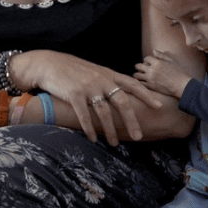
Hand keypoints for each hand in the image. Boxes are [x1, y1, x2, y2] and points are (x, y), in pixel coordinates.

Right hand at [16, 50, 161, 146]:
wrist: (49, 63)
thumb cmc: (72, 70)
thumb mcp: (94, 72)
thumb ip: (107, 81)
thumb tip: (120, 94)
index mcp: (108, 74)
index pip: (132, 84)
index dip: (146, 95)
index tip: (158, 105)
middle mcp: (101, 80)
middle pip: (122, 101)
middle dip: (132, 120)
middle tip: (138, 136)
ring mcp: (88, 87)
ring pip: (104, 112)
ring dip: (111, 130)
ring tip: (114, 143)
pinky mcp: (74, 94)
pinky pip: (84, 115)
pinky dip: (90, 128)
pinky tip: (93, 138)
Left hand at [134, 50, 191, 98]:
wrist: (182, 85)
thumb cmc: (179, 72)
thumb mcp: (171, 61)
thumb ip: (161, 55)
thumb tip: (153, 51)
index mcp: (157, 62)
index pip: (146, 58)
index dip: (147, 60)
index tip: (148, 62)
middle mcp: (152, 70)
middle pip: (139, 66)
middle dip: (138, 66)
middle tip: (139, 68)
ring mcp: (151, 78)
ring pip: (137, 75)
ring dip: (137, 74)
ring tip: (138, 75)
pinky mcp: (151, 86)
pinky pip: (140, 83)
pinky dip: (139, 82)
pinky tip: (141, 82)